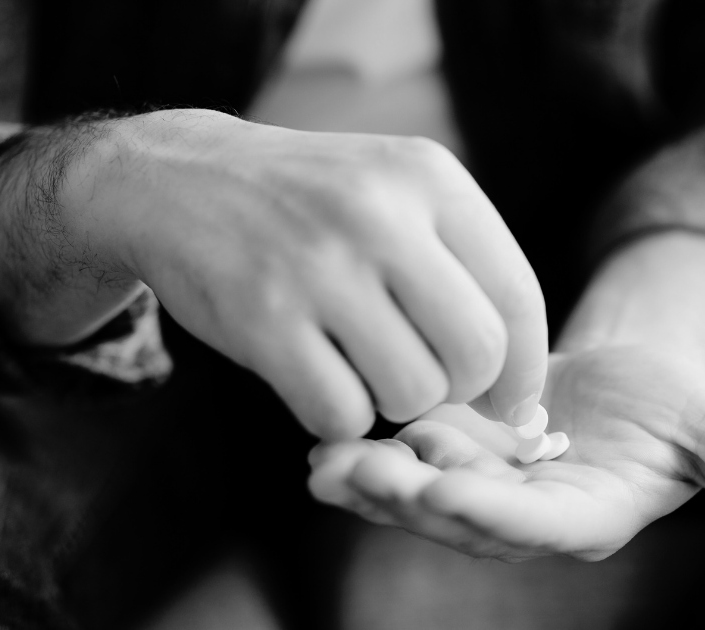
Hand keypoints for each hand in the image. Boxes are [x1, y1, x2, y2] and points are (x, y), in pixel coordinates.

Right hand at [0, 110, 547, 438]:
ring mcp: (318, 266)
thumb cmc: (312, 205)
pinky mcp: (262, 319)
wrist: (178, 180)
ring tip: (365, 366)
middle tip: (429, 380)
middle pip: (477, 354)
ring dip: (397, 401)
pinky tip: (320, 377)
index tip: (513, 401)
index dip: (526, 368)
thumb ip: (463, 267)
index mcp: (428, 178)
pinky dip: (340, 415)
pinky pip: (343, 412)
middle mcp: (379, 214)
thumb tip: (518, 388)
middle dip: (464, 390)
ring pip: (415, 392)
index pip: (518, 296)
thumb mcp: (396, 191)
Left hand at [308, 346, 704, 560]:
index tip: (445, 491)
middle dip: (410, 500)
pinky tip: (322, 440)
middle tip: (358, 474)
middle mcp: (527, 513)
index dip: (494, 512)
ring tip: (326, 462)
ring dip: (374, 483)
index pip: (539, 525)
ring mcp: (486, 488)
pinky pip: (406, 463)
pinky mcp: (455, 458)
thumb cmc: (674, 405)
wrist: (623, 381)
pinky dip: (368, 454)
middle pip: (464, 516)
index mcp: (588, 514)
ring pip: (423, 495)